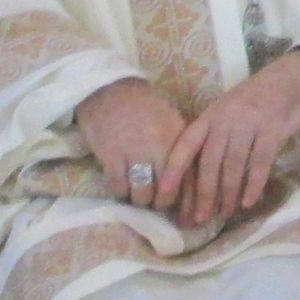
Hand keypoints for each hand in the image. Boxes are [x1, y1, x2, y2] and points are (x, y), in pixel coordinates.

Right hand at [75, 76, 189, 210]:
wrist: (109, 88)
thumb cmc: (143, 107)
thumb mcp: (171, 123)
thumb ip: (181, 150)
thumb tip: (188, 186)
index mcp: (179, 137)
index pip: (190, 178)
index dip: (187, 200)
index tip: (184, 211)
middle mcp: (160, 147)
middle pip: (166, 193)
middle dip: (160, 203)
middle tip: (155, 202)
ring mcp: (135, 152)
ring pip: (142, 195)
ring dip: (140, 200)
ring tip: (137, 195)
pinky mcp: (111, 156)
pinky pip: (119, 188)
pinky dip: (120, 192)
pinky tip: (121, 186)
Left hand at [160, 47, 299, 226]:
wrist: (295, 76)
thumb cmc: (260, 98)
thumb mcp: (231, 111)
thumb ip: (217, 135)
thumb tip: (203, 175)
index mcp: (211, 114)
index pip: (186, 144)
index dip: (173, 170)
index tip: (163, 195)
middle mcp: (226, 118)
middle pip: (209, 162)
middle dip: (203, 194)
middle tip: (199, 219)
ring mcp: (250, 123)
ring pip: (233, 165)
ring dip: (228, 194)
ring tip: (225, 213)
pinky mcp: (273, 130)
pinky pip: (259, 163)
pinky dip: (253, 185)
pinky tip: (249, 202)